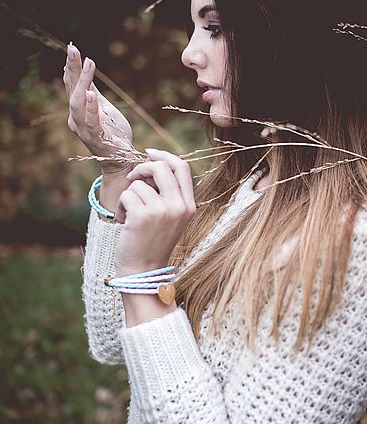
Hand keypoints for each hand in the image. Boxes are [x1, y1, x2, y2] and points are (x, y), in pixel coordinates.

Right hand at [63, 43, 134, 175]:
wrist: (121, 160)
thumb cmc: (113, 134)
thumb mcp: (105, 108)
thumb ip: (95, 93)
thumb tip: (87, 71)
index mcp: (77, 111)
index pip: (71, 85)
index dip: (71, 67)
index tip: (72, 47)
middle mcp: (76, 120)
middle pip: (71, 91)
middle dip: (73, 70)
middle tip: (73, 49)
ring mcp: (84, 130)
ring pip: (78, 105)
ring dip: (82, 84)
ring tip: (88, 65)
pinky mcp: (97, 139)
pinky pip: (91, 122)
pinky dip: (91, 108)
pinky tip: (92, 95)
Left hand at [114, 149, 196, 276]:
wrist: (143, 271)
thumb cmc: (152, 242)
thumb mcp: (170, 217)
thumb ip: (168, 193)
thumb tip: (153, 162)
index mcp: (189, 206)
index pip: (182, 168)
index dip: (164, 155)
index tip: (149, 152)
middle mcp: (179, 207)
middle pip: (160, 167)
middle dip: (141, 169)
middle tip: (132, 181)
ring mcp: (162, 211)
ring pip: (138, 183)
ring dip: (128, 196)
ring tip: (130, 215)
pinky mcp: (143, 216)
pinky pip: (126, 194)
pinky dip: (120, 206)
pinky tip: (124, 222)